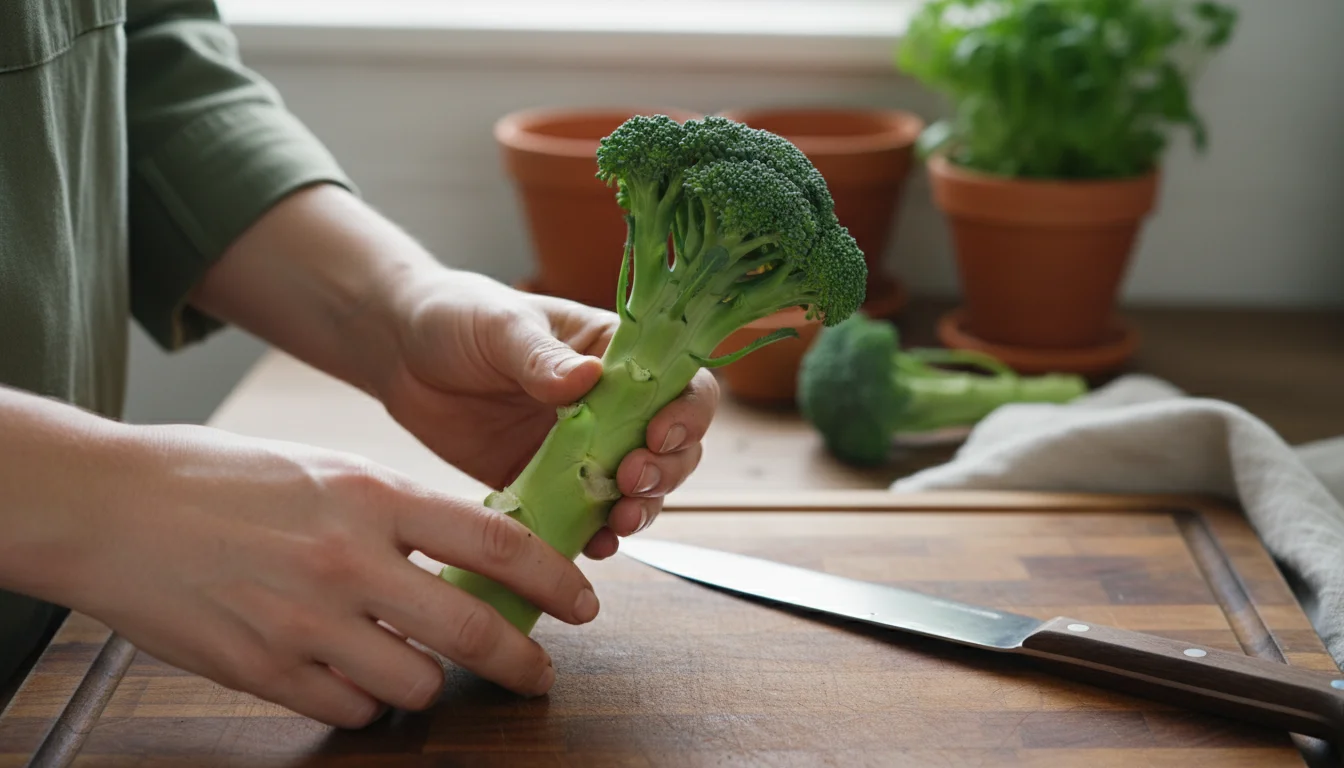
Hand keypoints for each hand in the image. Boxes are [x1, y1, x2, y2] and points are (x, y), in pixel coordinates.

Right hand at [51, 423, 599, 727]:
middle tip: (538, 673)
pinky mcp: (263, 671)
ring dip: (429, 681)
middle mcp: (348, 561)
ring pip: (415, 685)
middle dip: (523, 662)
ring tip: (414, 662)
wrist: (112, 507)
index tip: (581, 604)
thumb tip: (474, 552)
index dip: (556, 582)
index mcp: (372, 495)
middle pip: (473, 631)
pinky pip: (349, 708)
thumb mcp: (329, 469)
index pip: (497, 545)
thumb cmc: (223, 477)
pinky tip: (348, 671)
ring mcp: (305, 623)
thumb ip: (402, 513)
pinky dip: (362, 698)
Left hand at [186, 185, 716, 559]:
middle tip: (631, 482)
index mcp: (614, 352)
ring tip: (619, 520)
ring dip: (643, 508)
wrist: (400, 353)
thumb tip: (587, 379)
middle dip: (666, 471)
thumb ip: (541, 358)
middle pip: (672, 446)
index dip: (685, 414)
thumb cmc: (457, 318)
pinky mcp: (548, 485)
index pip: (680, 383)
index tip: (657, 435)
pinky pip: (585, 517)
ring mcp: (583, 448)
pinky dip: (598, 534)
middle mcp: (612, 403)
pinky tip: (595, 545)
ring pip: (639, 488)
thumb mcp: (500, 327)